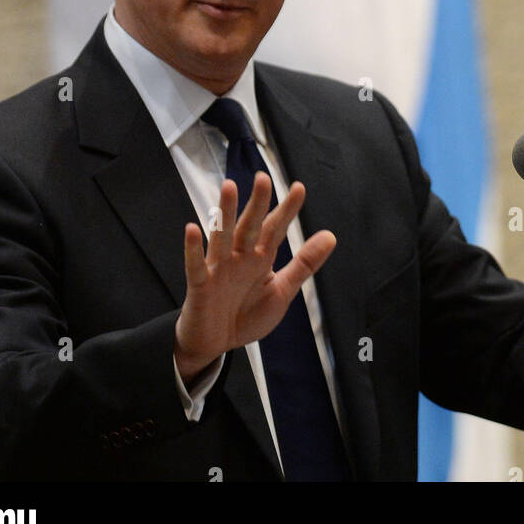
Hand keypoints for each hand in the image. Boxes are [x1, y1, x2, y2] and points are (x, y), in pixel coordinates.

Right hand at [174, 173, 335, 383]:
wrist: (215, 344)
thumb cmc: (246, 314)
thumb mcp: (282, 290)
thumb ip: (304, 264)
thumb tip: (331, 236)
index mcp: (260, 258)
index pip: (275, 229)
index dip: (286, 210)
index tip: (299, 188)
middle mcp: (239, 257)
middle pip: (250, 226)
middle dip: (257, 203)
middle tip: (263, 178)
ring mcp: (218, 269)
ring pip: (222, 237)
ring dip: (224, 213)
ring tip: (228, 187)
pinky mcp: (200, 286)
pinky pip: (196, 266)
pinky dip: (193, 249)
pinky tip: (192, 229)